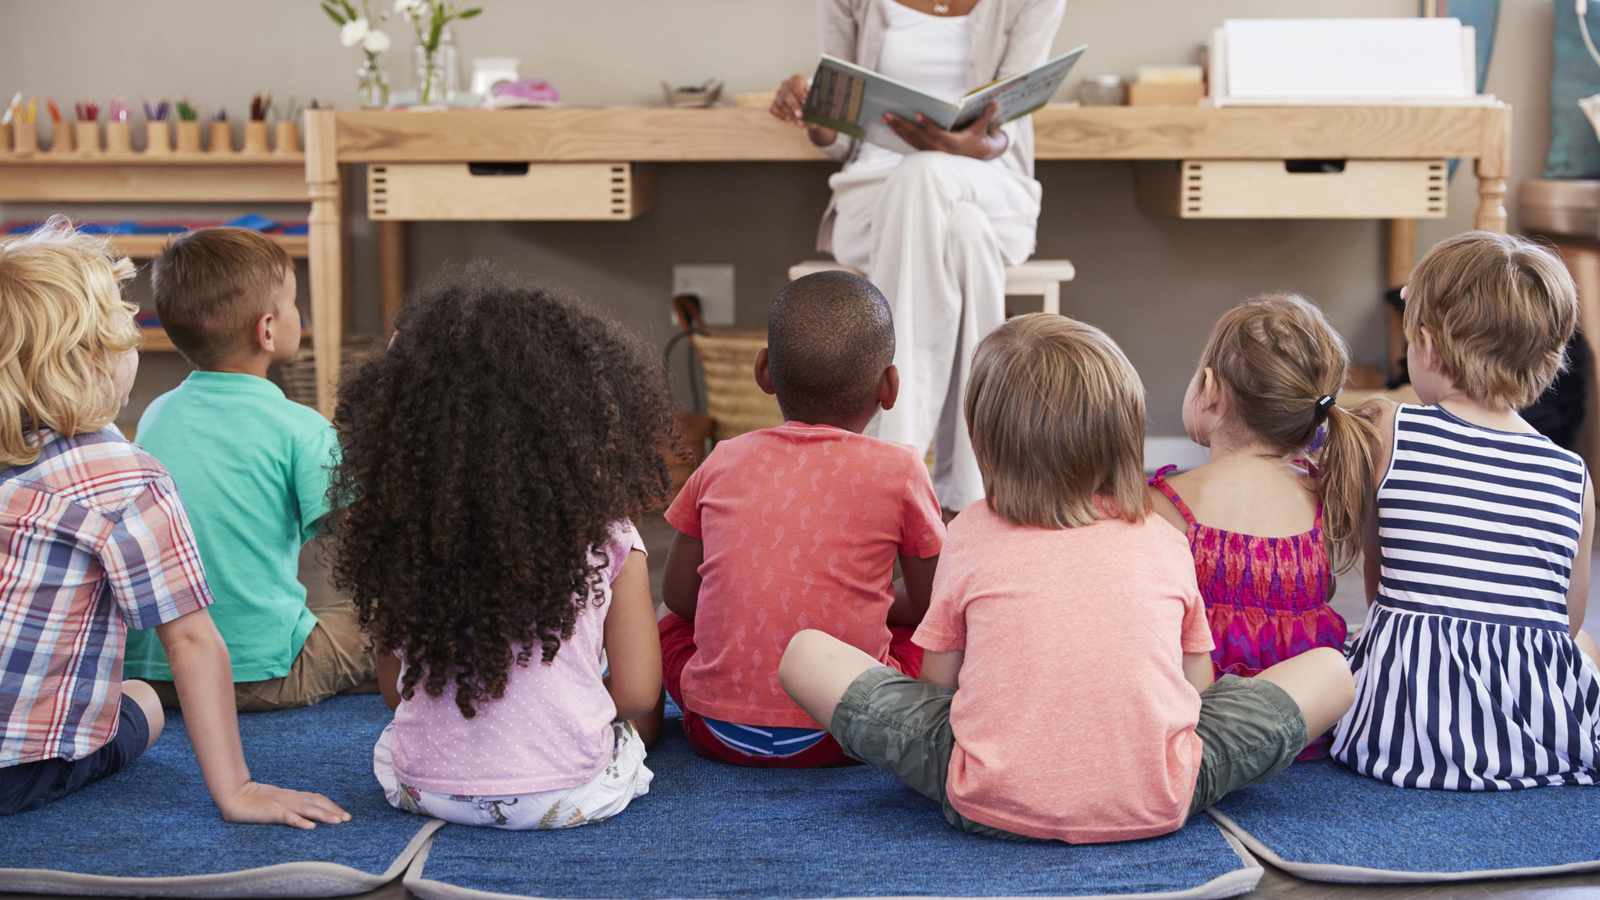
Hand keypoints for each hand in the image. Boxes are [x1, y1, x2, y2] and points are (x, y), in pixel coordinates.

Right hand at [218, 781, 350, 829]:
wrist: (234, 795)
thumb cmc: (254, 800)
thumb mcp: (276, 801)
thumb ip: (289, 805)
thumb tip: (304, 812)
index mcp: (292, 795)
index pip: (317, 798)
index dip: (331, 805)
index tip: (343, 813)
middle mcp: (291, 798)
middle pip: (317, 802)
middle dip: (333, 810)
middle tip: (348, 818)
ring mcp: (282, 804)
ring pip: (308, 809)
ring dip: (324, 815)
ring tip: (338, 821)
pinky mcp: (272, 812)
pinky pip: (289, 817)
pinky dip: (301, 821)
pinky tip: (311, 827)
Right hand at [770, 74, 836, 147]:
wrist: (805, 101)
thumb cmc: (813, 98)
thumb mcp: (817, 97)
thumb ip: (817, 102)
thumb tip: (819, 113)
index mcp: (797, 79)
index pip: (796, 84)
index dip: (800, 93)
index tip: (805, 101)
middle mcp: (786, 85)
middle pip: (787, 94)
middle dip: (794, 106)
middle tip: (800, 115)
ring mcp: (779, 94)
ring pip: (780, 103)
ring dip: (789, 114)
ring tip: (798, 122)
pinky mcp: (774, 103)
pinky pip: (774, 109)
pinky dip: (781, 115)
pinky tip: (789, 119)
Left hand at [884, 101, 1007, 160]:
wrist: (973, 159)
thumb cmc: (976, 140)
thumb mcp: (982, 129)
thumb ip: (986, 116)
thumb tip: (995, 102)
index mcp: (951, 144)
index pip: (936, 133)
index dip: (927, 124)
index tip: (917, 114)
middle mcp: (937, 149)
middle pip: (916, 136)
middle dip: (901, 125)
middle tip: (887, 114)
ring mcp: (929, 151)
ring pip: (909, 140)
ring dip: (896, 129)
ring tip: (884, 117)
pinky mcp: (924, 151)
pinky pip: (909, 142)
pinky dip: (899, 134)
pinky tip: (890, 125)